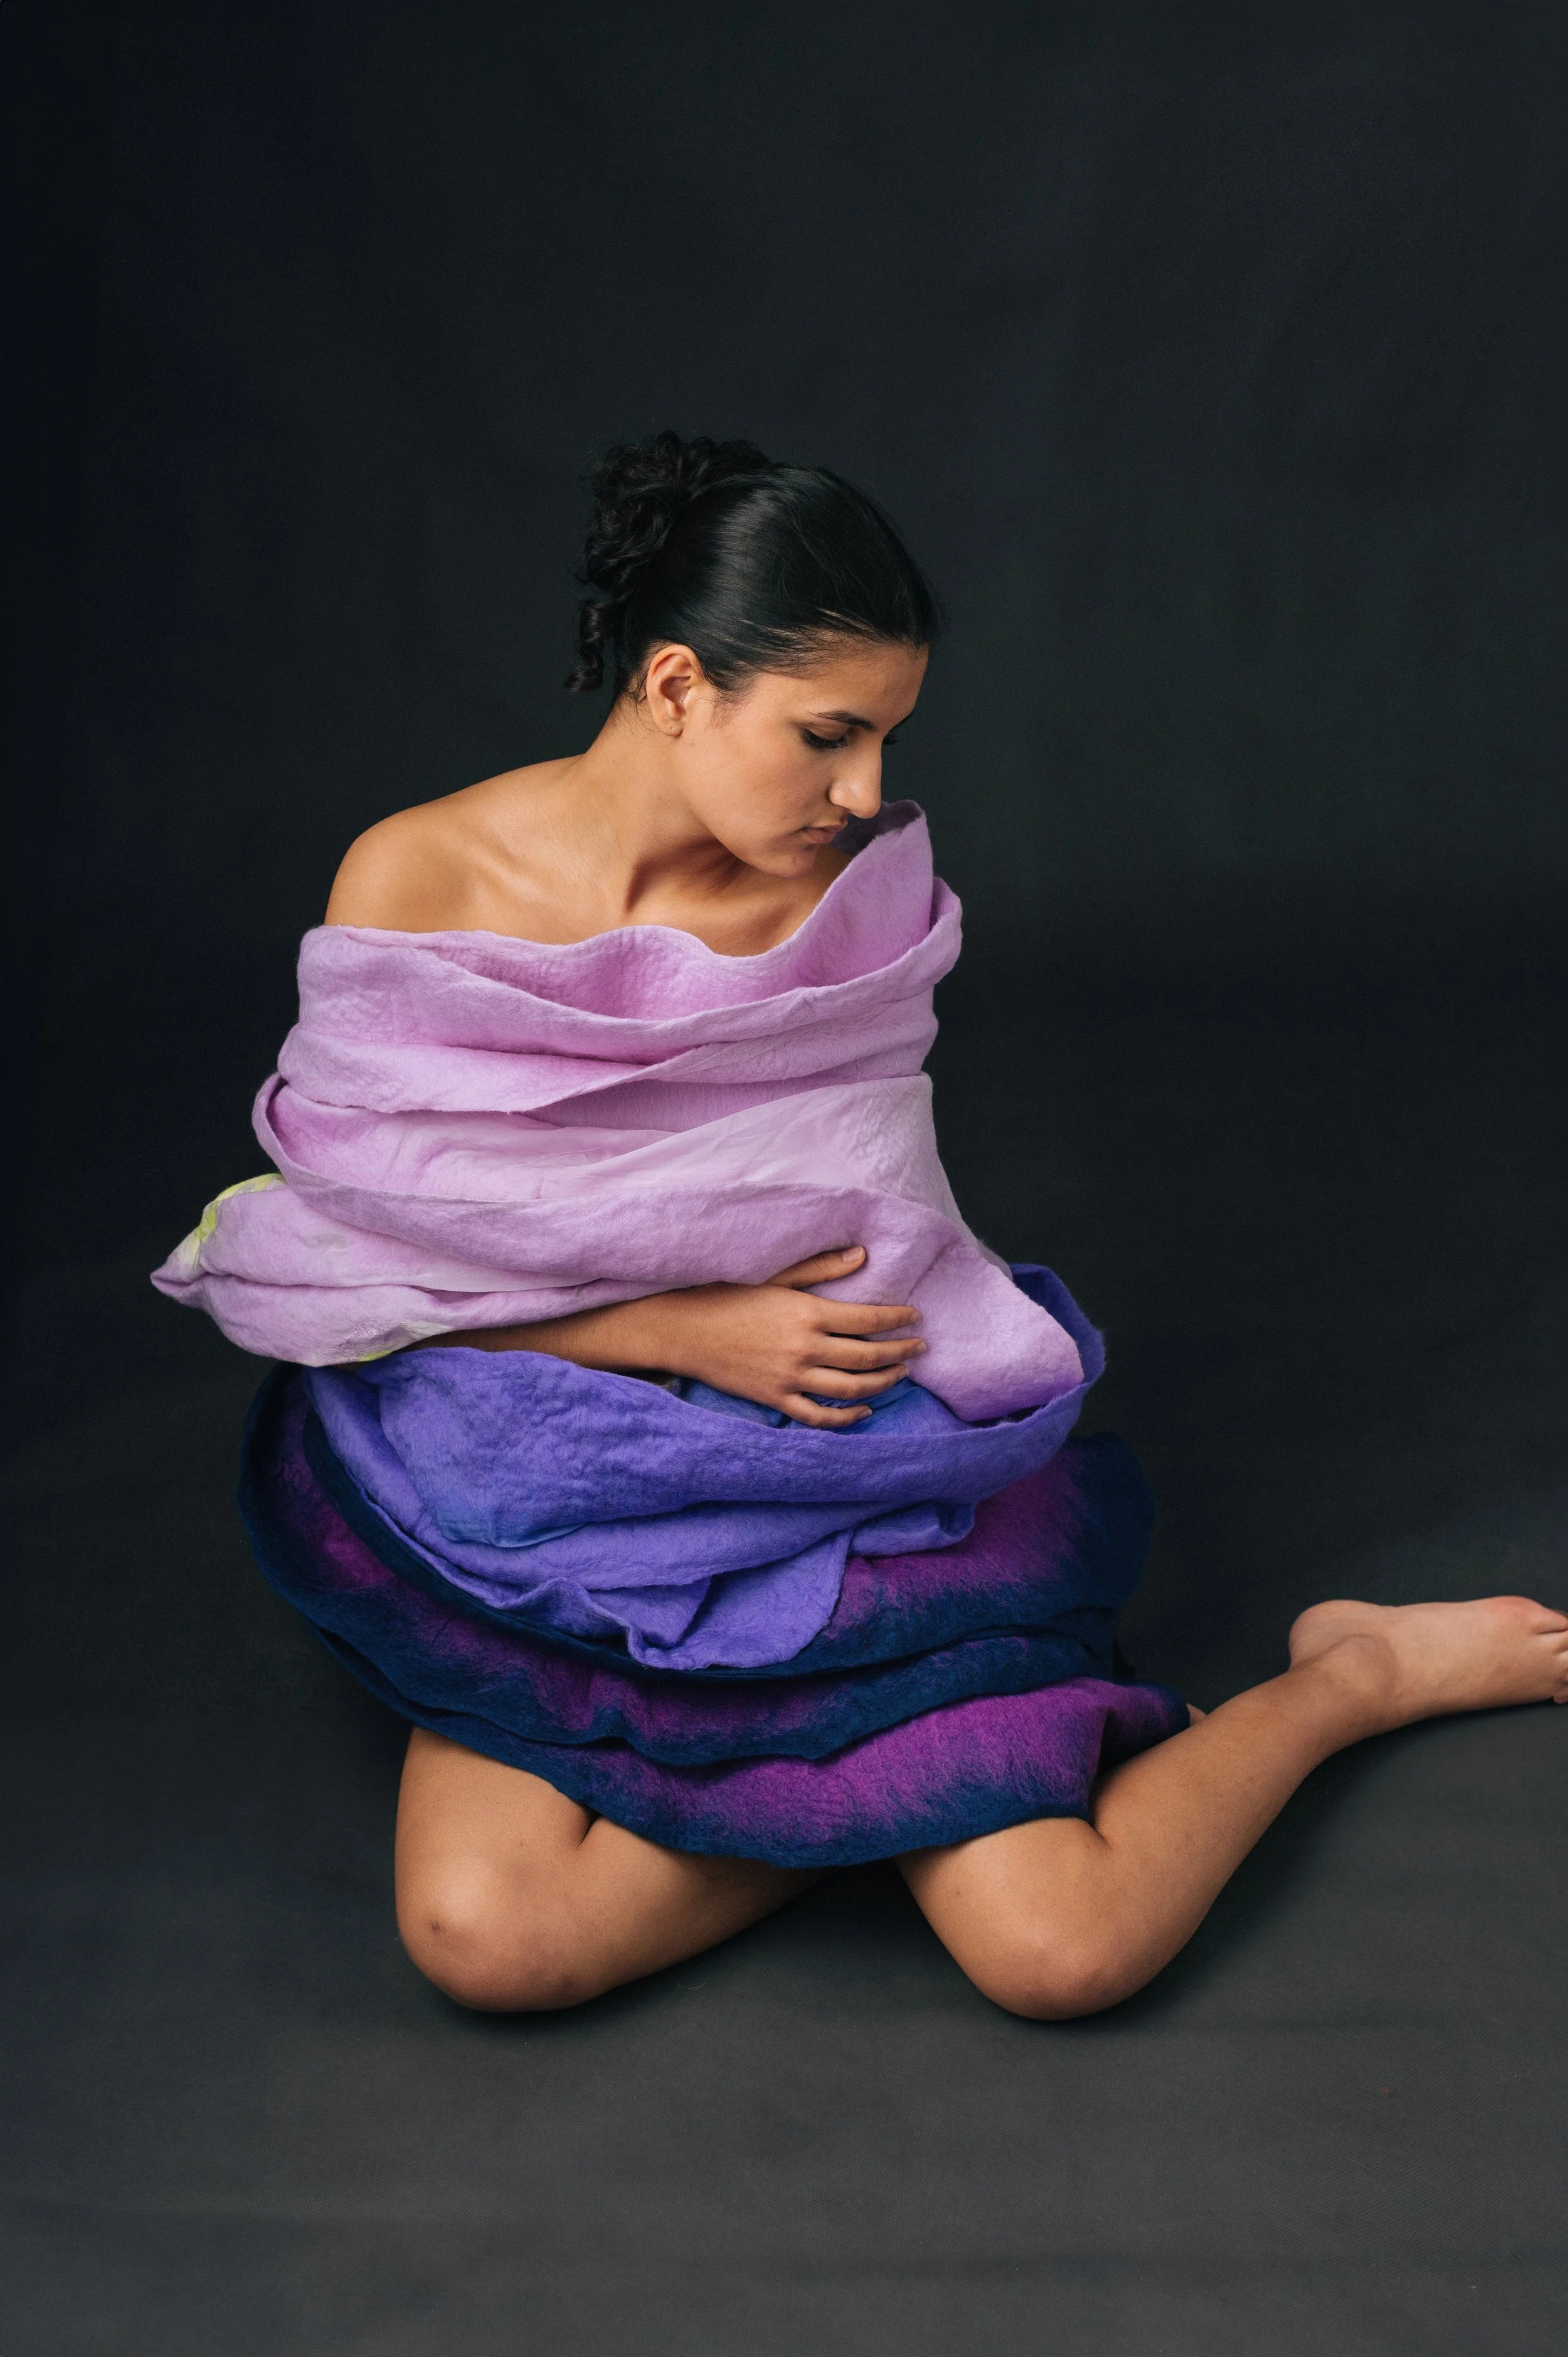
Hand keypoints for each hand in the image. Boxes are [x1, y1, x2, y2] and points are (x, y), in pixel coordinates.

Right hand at [412, 1245, 923, 1429]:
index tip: (916, 1316)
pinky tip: (864, 1410)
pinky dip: (847, 1418)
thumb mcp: (775, 1275)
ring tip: (900, 1373)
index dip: (898, 1319)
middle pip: (868, 1356)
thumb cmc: (726, 1295)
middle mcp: (803, 1349)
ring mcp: (790, 1378)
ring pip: (851, 1389)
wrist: (680, 1329)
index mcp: (806, 1312)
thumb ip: (820, 1267)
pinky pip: (820, 1417)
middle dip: (900, 1352)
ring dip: (882, 1382)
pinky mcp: (775, 1399)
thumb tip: (862, 1256)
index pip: (869, 1319)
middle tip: (919, 1347)